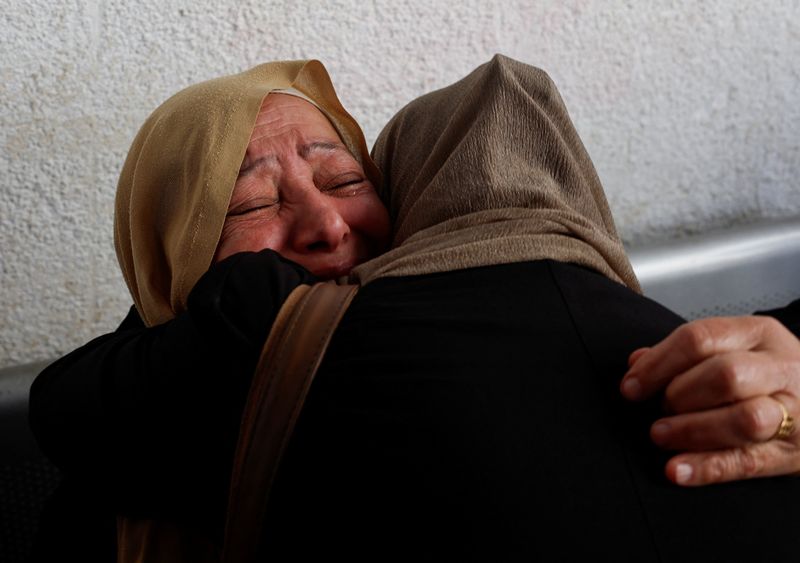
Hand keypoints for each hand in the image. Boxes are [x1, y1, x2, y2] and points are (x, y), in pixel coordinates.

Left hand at [620, 316, 799, 485]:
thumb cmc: (768, 373)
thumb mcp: (735, 349)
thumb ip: (685, 354)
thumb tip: (637, 362)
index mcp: (759, 334)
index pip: (701, 338)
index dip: (658, 363)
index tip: (630, 386)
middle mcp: (782, 368)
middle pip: (724, 374)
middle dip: (679, 394)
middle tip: (658, 410)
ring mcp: (795, 411)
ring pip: (744, 418)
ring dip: (692, 429)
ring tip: (661, 435)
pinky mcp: (793, 453)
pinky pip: (748, 462)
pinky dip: (707, 467)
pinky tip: (676, 470)